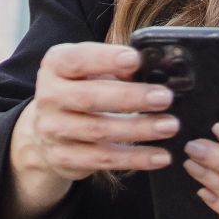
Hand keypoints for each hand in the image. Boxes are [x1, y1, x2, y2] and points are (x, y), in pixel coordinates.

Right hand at [2, 42, 175, 218]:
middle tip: (164, 98)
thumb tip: (149, 71)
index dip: (105, 59)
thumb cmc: (81, 90)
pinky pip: (104, 159)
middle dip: (130, 98)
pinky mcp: (65, 158)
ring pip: (99, 131)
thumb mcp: (91, 71)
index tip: (135, 60)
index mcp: (55, 67)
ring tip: (169, 126)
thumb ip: (116, 67)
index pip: (76, 59)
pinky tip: (160, 156)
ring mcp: (54, 130)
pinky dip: (135, 158)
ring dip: (139, 129)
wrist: (48, 132)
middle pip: (89, 98)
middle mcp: (49, 97)